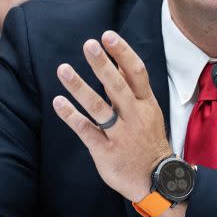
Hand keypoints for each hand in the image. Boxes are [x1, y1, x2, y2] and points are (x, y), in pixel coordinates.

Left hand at [53, 30, 173, 202]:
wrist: (158, 180)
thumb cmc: (149, 140)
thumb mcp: (149, 111)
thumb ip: (134, 87)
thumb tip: (120, 58)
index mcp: (146, 104)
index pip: (136, 73)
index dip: (123, 53)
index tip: (108, 36)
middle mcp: (134, 116)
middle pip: (117, 86)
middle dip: (102, 65)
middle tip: (88, 44)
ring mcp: (120, 134)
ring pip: (99, 107)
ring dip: (80, 87)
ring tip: (63, 69)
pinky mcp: (105, 151)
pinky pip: (87, 130)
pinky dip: (72, 116)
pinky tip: (58, 102)